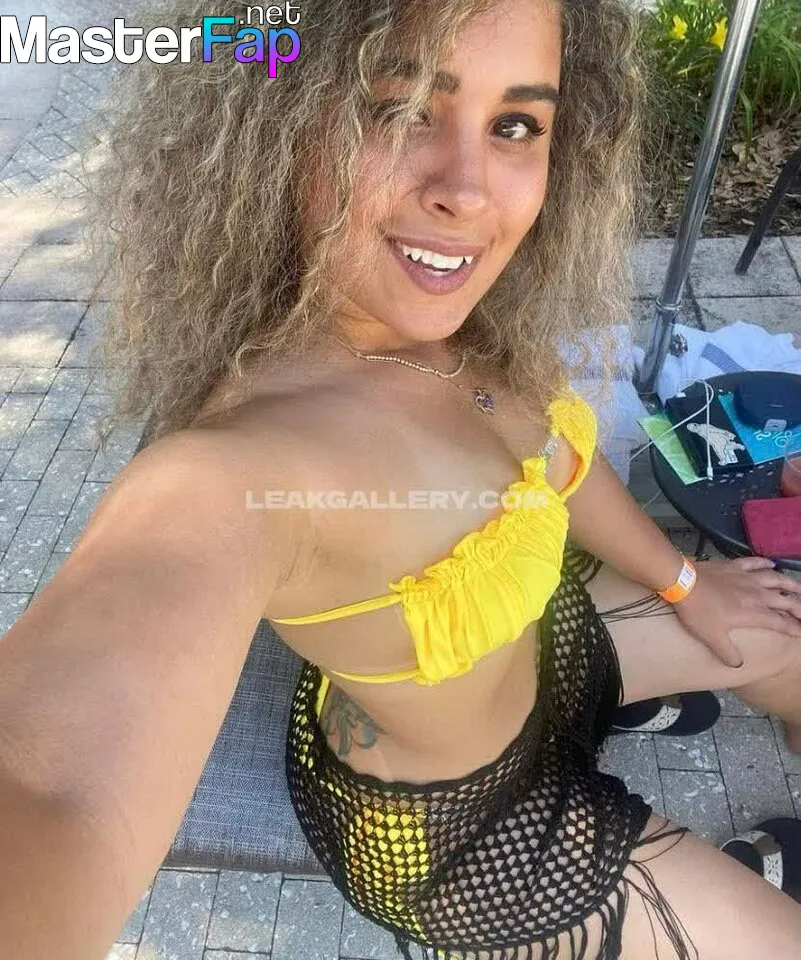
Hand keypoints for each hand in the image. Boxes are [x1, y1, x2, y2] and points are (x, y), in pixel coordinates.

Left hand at [671, 556, 800, 667]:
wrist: (683, 583)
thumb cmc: (698, 612)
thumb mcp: (712, 638)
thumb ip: (727, 653)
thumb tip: (738, 665)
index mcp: (753, 613)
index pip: (781, 623)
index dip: (793, 628)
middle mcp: (756, 594)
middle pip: (785, 601)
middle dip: (798, 608)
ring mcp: (746, 578)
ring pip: (775, 579)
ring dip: (789, 584)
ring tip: (798, 587)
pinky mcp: (734, 565)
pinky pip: (754, 563)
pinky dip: (765, 563)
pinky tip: (772, 563)